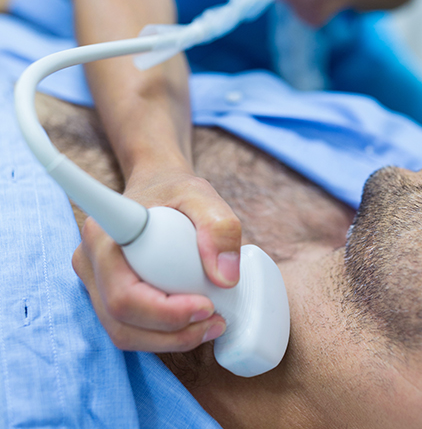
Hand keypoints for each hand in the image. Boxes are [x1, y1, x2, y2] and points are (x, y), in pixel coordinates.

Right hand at [72, 166, 241, 351]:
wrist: (158, 187)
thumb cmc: (175, 190)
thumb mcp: (203, 195)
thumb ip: (220, 227)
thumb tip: (225, 278)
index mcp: (103, 236)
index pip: (124, 295)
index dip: (163, 312)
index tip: (205, 305)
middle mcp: (90, 263)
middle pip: (123, 322)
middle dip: (174, 333)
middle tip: (217, 320)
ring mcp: (94, 283)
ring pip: (125, 333)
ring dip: (171, 340)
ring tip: (212, 324)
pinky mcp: (107, 296)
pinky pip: (132, 329)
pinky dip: (165, 335)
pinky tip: (195, 322)